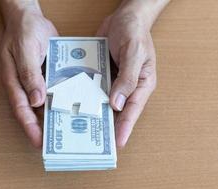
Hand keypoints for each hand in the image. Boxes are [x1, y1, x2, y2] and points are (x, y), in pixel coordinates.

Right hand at [0, 1, 57, 147]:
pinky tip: (76, 107)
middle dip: (45, 128)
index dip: (30, 127)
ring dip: (57, 116)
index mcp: (14, 82)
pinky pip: (56, 91)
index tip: (39, 143)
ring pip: (47, 104)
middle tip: (59, 143)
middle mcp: (26, 86)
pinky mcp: (49, 76)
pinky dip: (64, 100)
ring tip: (70, 130)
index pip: (22, 110)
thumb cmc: (23, 32)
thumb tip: (36, 100)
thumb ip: (29, 74)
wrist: (30, 18)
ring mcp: (38, 82)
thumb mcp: (25, 50)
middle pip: (35, 112)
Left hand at [97, 1, 166, 147]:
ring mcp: (113, 81)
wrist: (124, 16)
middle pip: (118, 110)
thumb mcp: (134, 53)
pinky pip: (94, 87)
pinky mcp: (101, 73)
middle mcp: (127, 86)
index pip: (133, 110)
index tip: (118, 143)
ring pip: (104, 101)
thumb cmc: (135, 32)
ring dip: (95, 112)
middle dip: (108, 124)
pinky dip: (86, 95)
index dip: (125, 127)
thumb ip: (127, 78)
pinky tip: (75, 103)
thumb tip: (117, 104)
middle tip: (96, 140)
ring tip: (83, 127)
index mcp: (141, 84)